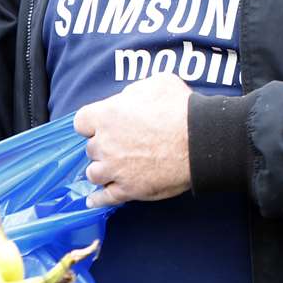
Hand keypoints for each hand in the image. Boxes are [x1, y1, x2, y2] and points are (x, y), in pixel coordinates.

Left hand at [75, 72, 193, 207]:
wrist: (201, 141)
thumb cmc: (181, 109)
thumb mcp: (158, 83)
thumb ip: (135, 92)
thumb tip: (129, 100)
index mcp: (107, 115)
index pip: (81, 122)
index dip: (93, 123)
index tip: (104, 125)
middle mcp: (105, 144)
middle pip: (91, 148)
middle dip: (104, 146)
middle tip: (123, 144)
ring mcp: (115, 169)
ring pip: (94, 173)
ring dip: (103, 169)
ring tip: (116, 167)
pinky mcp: (128, 190)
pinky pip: (105, 197)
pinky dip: (98, 199)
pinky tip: (94, 199)